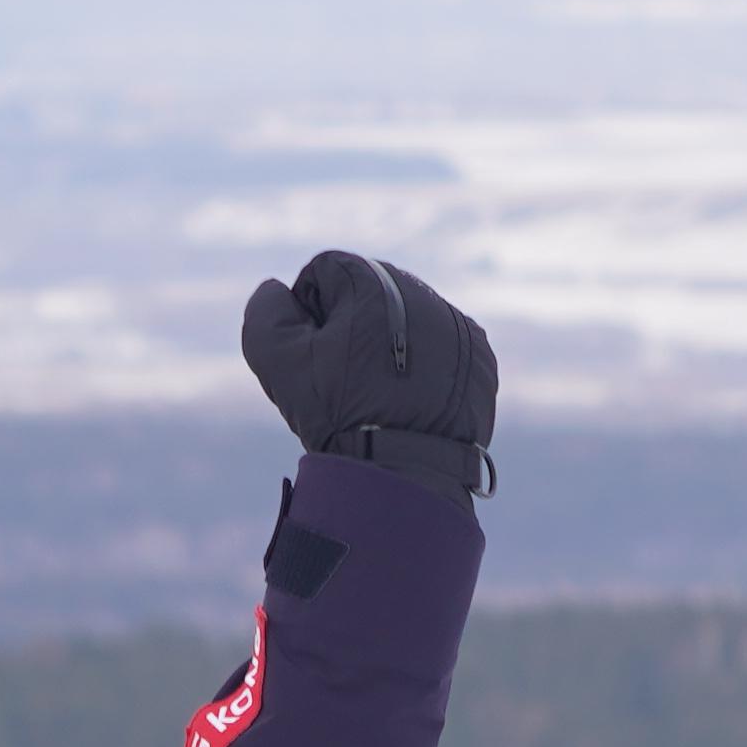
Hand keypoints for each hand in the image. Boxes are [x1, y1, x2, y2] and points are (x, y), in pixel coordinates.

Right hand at [239, 250, 494, 494]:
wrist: (406, 473)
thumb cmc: (338, 415)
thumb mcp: (278, 360)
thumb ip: (266, 310)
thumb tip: (277, 288)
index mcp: (371, 279)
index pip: (326, 272)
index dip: (311, 315)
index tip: (318, 357)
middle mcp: (421, 291)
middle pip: (370, 294)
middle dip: (352, 328)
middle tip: (348, 380)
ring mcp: (456, 324)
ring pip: (408, 320)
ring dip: (390, 346)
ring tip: (381, 393)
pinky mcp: (480, 358)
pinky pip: (443, 350)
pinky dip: (427, 368)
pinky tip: (412, 400)